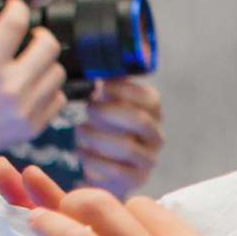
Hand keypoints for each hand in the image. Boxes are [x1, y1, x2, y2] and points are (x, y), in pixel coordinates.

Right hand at [0, 0, 67, 165]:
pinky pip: (59, 98)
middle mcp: (8, 89)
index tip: (16, 7)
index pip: (15, 24)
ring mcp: (23, 110)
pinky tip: (34, 84)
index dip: (18, 7)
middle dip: (41, 33)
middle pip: (48, 46)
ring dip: (46, 61)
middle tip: (31, 35)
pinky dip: (49, 88)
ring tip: (31, 61)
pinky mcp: (33, 127)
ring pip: (57, 72)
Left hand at [78, 77, 165, 197]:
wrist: (106, 167)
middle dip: (109, 112)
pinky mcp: (137, 179)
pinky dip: (93, 159)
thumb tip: (98, 56)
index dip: (125, 90)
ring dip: (97, 136)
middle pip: (140, 121)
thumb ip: (108, 85)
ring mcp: (149, 159)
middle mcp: (156, 135)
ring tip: (80, 130)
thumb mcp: (109, 103)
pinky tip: (80, 151)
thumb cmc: (107, 128)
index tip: (103, 87)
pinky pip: (116, 170)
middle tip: (89, 108)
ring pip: (127, 147)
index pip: (150, 98)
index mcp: (153, 112)